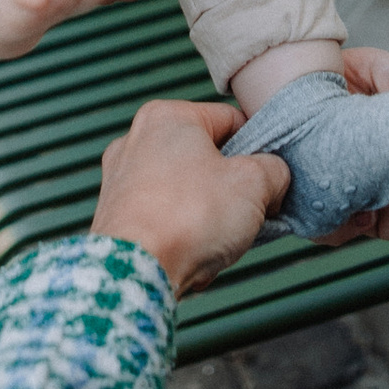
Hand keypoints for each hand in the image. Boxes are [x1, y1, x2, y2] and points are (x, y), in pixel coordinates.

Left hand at [91, 96, 288, 295]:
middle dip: (232, 184)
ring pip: (185, 187)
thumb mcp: (254, 183)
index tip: (270, 177)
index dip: (259, 150)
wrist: (136, 271)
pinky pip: (163, 214)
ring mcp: (121, 178)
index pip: (231, 121)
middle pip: (206, 156)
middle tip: (250, 209)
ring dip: (210, 209)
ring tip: (221, 234)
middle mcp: (136, 140)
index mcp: (167, 116)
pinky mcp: (114, 214)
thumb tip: (274, 176)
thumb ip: (274, 169)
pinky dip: (182, 228)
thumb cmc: (188, 219)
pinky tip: (194, 248)